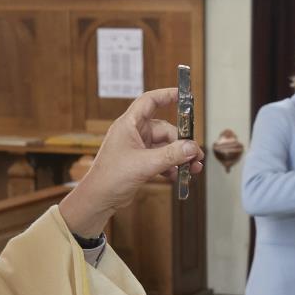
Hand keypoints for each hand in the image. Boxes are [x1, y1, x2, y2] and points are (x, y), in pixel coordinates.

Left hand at [58, 86, 202, 239]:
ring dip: (179, 157)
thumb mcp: (145, 164)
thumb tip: (192, 147)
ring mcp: (137, 148)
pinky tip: (178, 176)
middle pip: (165, 130)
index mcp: (129, 125)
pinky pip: (162, 159)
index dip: (166, 95)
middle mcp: (134, 133)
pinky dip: (171, 167)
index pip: (149, 101)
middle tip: (195, 155)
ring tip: (192, 168)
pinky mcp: (141, 162)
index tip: (184, 95)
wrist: (99, 199)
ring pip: (165, 147)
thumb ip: (171, 155)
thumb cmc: (110, 177)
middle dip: (182, 143)